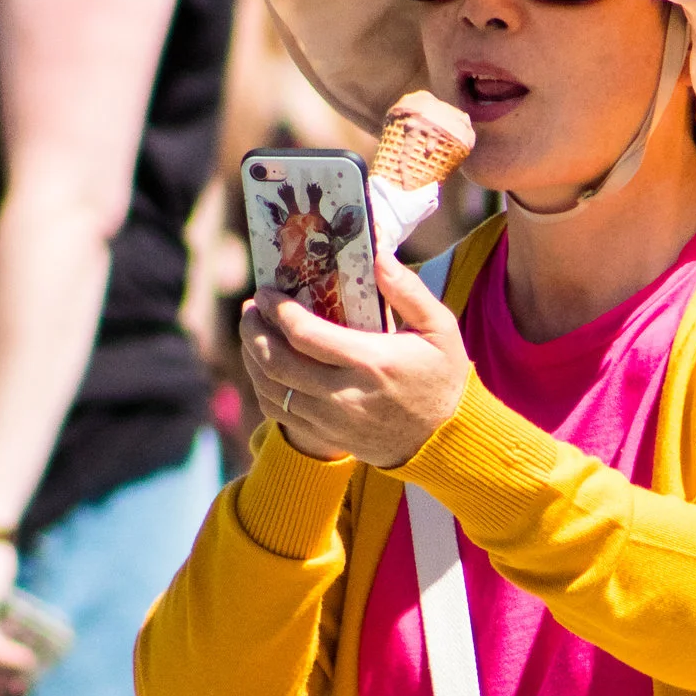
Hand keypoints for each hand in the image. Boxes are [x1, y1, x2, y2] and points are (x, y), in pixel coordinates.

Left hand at [239, 254, 469, 468]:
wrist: (444, 439)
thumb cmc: (441, 376)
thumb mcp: (440, 328)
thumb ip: (408, 291)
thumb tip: (378, 256)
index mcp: (372, 362)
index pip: (305, 335)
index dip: (277, 311)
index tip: (266, 292)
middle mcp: (346, 394)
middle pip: (277, 362)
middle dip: (254, 331)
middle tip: (250, 309)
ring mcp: (332, 420)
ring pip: (271, 389)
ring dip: (252, 357)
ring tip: (252, 333)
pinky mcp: (327, 437)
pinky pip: (279, 413)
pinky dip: (263, 387)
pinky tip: (264, 367)